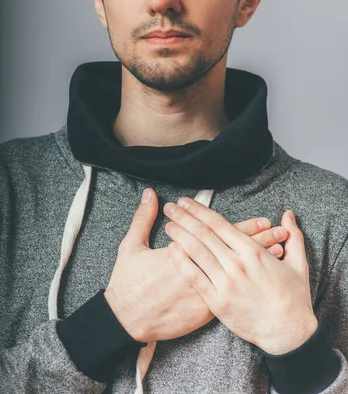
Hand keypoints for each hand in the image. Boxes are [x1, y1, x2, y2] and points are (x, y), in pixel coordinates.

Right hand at [105, 189, 287, 342]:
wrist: (127, 320)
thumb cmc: (128, 283)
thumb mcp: (132, 246)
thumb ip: (143, 218)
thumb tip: (149, 195)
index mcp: (185, 251)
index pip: (221, 234)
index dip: (245, 226)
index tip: (264, 220)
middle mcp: (199, 270)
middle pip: (236, 251)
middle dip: (260, 240)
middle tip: (279, 230)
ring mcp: (205, 291)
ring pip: (240, 272)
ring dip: (260, 261)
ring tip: (280, 250)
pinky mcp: (206, 309)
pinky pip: (235, 293)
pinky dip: (251, 283)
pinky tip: (264, 277)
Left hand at [164, 198, 317, 354]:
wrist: (288, 333)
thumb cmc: (294, 298)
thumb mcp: (298, 264)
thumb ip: (293, 236)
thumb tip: (288, 215)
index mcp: (253, 252)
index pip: (219, 224)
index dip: (200, 210)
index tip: (187, 201)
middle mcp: (237, 264)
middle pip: (204, 234)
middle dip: (185, 217)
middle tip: (171, 207)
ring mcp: (226, 283)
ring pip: (197, 252)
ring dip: (180, 235)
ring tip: (168, 224)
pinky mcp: (218, 302)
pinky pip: (195, 278)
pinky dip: (182, 262)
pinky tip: (172, 250)